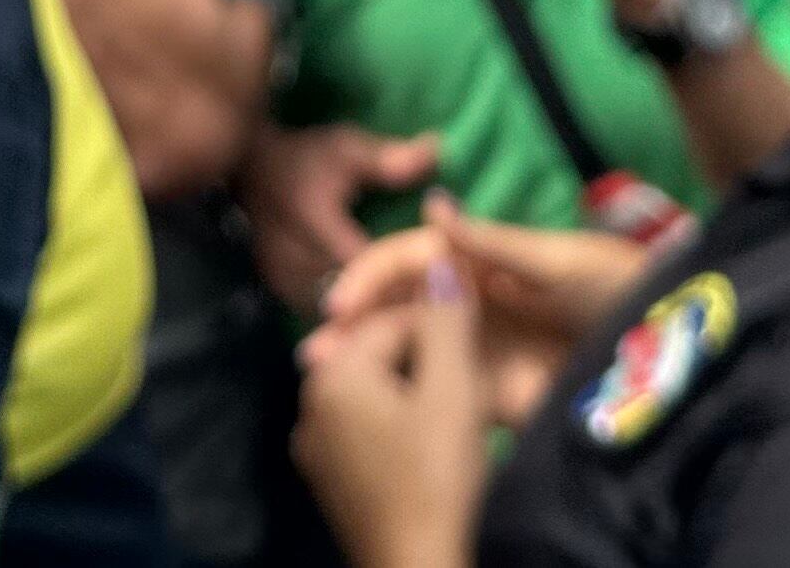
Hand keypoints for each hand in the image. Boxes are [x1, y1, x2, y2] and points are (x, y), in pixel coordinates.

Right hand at [240, 124, 441, 309]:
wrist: (253, 168)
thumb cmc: (307, 156)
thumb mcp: (348, 149)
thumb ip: (390, 158)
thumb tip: (438, 151)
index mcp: (313, 218)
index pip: (361, 261)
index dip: (397, 275)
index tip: (434, 279)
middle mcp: (291, 253)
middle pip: (347, 294)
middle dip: (385, 300)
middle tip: (428, 307)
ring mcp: (279, 273)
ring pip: (329, 310)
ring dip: (362, 314)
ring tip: (404, 316)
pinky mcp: (275, 286)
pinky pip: (314, 310)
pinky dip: (341, 315)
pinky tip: (370, 315)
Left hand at [293, 257, 489, 567]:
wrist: (416, 566)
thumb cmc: (435, 474)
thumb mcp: (452, 390)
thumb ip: (446, 320)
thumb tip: (440, 252)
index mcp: (333, 374)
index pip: (393, 322)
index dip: (444, 327)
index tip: (480, 350)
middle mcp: (310, 403)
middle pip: (379, 356)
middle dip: (427, 360)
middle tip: (471, 385)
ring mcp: (314, 447)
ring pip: (375, 394)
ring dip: (416, 393)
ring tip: (458, 416)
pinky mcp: (328, 480)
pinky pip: (365, 430)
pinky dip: (398, 427)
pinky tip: (430, 449)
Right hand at [320, 193, 652, 426]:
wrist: (670, 342)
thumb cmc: (617, 284)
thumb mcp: (559, 260)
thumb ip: (493, 242)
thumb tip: (432, 204)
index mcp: (479, 261)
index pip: (410, 260)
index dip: (371, 276)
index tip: (339, 302)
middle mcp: (469, 302)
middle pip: (399, 308)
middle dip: (352, 325)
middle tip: (314, 356)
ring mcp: (479, 349)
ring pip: (409, 352)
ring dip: (367, 364)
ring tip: (328, 386)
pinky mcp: (496, 394)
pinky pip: (442, 394)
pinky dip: (407, 401)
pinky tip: (377, 417)